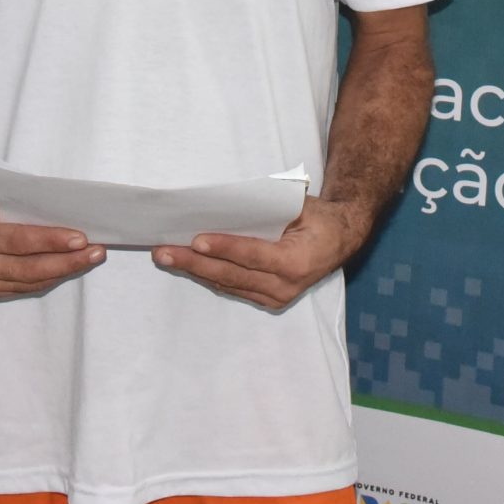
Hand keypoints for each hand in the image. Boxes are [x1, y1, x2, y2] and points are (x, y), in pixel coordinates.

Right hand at [0, 168, 103, 299]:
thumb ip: (26, 202)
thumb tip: (68, 212)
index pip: (18, 241)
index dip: (51, 241)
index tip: (81, 238)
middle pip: (27, 269)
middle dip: (66, 262)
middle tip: (96, 252)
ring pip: (28, 283)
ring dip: (62, 271)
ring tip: (90, 259)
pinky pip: (23, 288)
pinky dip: (48, 278)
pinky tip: (69, 267)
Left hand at [152, 197, 367, 311]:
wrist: (341, 239)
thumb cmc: (318, 217)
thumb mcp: (299, 205)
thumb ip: (267, 208)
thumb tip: (228, 205)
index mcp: (296, 261)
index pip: (252, 254)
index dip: (223, 247)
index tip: (196, 240)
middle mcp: (284, 286)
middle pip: (231, 274)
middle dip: (194, 262)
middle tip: (163, 252)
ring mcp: (276, 297)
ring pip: (227, 284)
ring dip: (194, 270)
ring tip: (166, 257)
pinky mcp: (268, 299)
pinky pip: (232, 288)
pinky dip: (209, 276)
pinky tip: (187, 265)